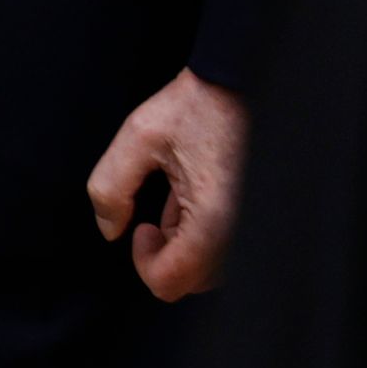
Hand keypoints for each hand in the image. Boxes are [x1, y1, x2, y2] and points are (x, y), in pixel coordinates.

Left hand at [84, 66, 244, 300]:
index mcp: (214, 220)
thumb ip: (111, 187)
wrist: (241, 85)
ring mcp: (252, 230)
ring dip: (184, 243)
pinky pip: (224, 250)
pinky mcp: (256, 221)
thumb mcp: (138, 135)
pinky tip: (194, 197)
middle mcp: (241, 234)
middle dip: (165, 252)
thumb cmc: (197, 106)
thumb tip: (110, 230)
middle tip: (158, 208)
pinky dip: (201, 234)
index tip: (141, 224)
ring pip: (209, 269)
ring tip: (178, 195)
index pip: (170, 282)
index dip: (143, 259)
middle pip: (191, 281)